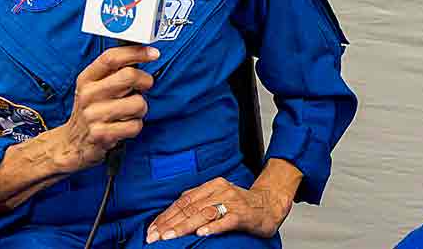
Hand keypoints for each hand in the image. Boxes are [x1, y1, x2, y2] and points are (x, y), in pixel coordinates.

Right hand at [50, 45, 157, 172]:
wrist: (72, 143)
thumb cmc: (91, 111)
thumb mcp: (94, 87)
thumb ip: (114, 71)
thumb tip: (143, 54)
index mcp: (86, 78)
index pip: (112, 57)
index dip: (136, 53)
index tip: (153, 53)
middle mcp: (88, 94)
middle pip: (129, 76)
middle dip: (145, 81)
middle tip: (143, 87)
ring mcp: (93, 115)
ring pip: (138, 103)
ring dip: (141, 109)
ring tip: (129, 112)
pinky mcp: (101, 134)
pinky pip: (135, 125)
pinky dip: (135, 126)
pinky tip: (124, 126)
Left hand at [144, 176, 293, 242]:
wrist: (270, 204)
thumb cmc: (242, 204)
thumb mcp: (218, 196)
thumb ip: (199, 201)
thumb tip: (173, 211)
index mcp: (211, 186)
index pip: (183, 201)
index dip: (166, 216)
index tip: (152, 229)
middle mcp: (220, 191)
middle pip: (190, 208)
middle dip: (169, 223)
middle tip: (154, 236)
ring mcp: (232, 202)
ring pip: (203, 214)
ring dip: (184, 226)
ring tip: (170, 237)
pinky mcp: (243, 214)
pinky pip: (226, 220)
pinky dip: (213, 227)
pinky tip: (201, 233)